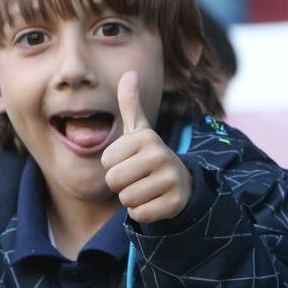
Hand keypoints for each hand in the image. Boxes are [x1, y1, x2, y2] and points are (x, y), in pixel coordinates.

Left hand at [101, 70, 191, 223]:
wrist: (180, 182)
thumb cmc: (149, 155)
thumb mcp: (140, 130)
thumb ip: (131, 104)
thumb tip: (129, 73)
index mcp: (147, 138)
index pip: (107, 162)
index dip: (114, 165)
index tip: (131, 160)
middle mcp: (161, 155)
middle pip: (114, 181)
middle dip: (120, 184)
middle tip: (137, 177)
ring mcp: (171, 180)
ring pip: (126, 199)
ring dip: (131, 199)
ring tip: (147, 188)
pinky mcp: (175, 203)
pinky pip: (140, 215)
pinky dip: (142, 212)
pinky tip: (155, 201)